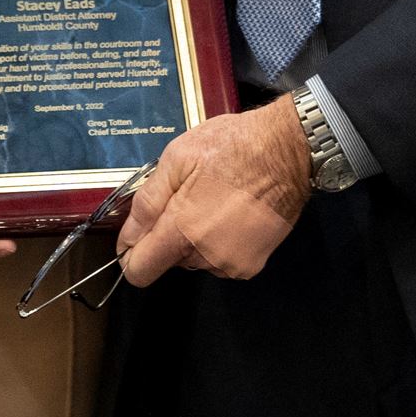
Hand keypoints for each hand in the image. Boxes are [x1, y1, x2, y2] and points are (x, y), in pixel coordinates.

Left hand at [116, 100, 310, 284]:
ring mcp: (231, 264)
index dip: (132, 252)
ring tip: (215, 201)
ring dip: (196, 238)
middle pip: (168, 261)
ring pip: (194, 259)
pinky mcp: (252, 265)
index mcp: (182, 230)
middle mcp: (206, 256)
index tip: (140, 230)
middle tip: (189, 197)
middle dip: (170, 234)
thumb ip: (148, 201)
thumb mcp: (178, 157)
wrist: (289, 149)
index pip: (140, 270)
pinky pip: (219, 260)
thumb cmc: (232, 146)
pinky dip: (219, 243)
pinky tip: (233, 214)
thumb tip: (126, 237)